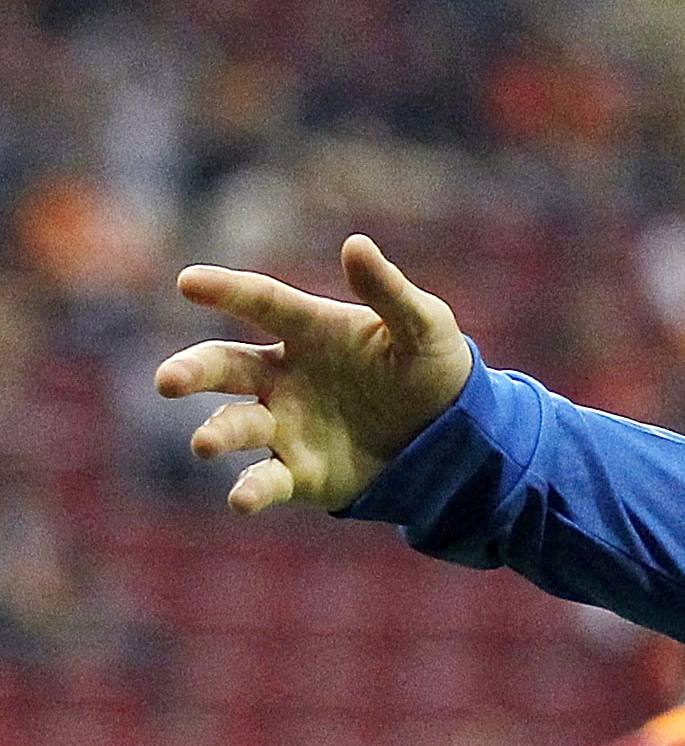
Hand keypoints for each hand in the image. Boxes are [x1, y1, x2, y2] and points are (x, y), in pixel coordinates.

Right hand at [159, 236, 471, 516]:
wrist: (455, 434)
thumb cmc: (431, 367)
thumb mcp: (424, 327)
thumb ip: (389, 291)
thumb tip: (356, 244)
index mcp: (308, 329)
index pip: (260, 302)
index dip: (226, 290)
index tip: (188, 282)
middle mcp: (283, 376)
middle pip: (225, 366)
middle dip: (192, 371)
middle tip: (169, 382)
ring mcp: (286, 425)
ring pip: (236, 424)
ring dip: (216, 433)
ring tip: (204, 443)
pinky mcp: (300, 473)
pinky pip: (267, 480)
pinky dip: (251, 490)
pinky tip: (241, 501)